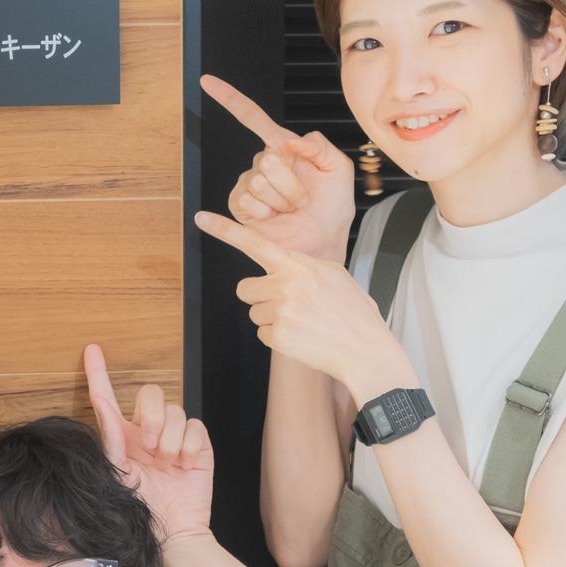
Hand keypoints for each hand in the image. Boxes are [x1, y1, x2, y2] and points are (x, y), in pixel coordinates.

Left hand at [83, 345, 213, 547]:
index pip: (108, 397)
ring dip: (168, 439)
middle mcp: (147, 432)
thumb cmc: (138, 511)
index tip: (91, 350)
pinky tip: (183, 465)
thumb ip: (110, 438)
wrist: (170, 535)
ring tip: (166, 465)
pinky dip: (188, 445)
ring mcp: (174, 438)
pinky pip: (194, 426)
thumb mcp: (116, 475)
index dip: (99, 373)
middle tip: (148, 445)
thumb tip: (101, 403)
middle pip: (150, 393)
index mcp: (122, 437)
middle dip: (151, 414)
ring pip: (174, 409)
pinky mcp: (197, 447)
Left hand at [194, 211, 414, 402]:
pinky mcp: (277, 336)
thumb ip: (302, 267)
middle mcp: (285, 284)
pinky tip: (302, 336)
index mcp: (298, 265)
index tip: (201, 218)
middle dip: (260, 297)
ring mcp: (280, 311)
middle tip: (288, 304)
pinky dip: (278, 337)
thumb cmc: (352, 311)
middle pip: (244, 288)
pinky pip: (262, 333)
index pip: (254, 242)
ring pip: (254, 312)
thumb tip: (282, 267)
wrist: (365, 348)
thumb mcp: (332, 275)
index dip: (224, 230)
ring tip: (302, 321)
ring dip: (271, 318)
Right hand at [201, 75, 354, 261]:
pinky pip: (249, 200)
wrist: (323, 243)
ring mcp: (249, 184)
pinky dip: (268, 213)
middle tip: (302, 198)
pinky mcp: (240, 205)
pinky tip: (275, 218)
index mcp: (284, 148)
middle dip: (291, 183)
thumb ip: (320, 146)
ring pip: (260, 181)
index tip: (207, 82)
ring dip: (283, 200)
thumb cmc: (332, 208)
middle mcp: (263, 163)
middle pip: (267, 158)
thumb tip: (290, 141)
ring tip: (291, 210)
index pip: (252, 118)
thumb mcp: (339, 170)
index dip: (229, 98)